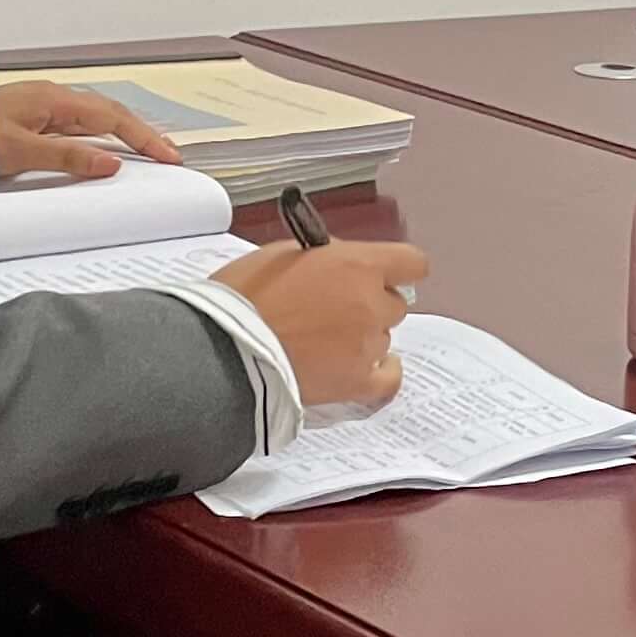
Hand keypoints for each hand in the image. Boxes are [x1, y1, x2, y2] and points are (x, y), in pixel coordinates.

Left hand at [0, 80, 180, 180]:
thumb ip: (67, 157)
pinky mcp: (35, 119)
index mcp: (54, 100)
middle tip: (169, 156)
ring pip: (96, 119)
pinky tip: (107, 151)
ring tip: (148, 154)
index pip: (113, 118)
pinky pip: (79, 126)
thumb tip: (111, 162)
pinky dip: (102, 138)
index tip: (169, 156)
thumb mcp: (19, 152)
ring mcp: (45, 107)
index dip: (144, 137)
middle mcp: (53, 99)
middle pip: (110, 113)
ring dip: (124, 134)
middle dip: (142, 133)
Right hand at [218, 239, 428, 408]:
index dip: (398, 268)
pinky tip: (371, 365)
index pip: (411, 263)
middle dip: (370, 303)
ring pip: (384, 338)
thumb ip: (326, 257)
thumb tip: (342, 263)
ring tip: (325, 341)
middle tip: (337, 309)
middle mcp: (370, 304)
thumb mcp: (283, 253)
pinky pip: (388, 378)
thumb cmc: (242, 298)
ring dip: (363, 336)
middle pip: (394, 303)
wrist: (224, 350)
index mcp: (357, 264)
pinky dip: (383, 371)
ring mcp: (367, 345)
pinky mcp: (356, 382)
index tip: (386, 273)